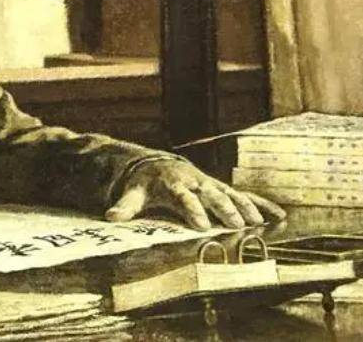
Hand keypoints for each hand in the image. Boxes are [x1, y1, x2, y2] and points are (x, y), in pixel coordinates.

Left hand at [105, 158, 285, 229]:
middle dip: (224, 209)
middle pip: (212, 196)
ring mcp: (211, 185)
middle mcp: (195, 183)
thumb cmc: (146, 185)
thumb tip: (110, 217)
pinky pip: (245, 195)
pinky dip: (261, 204)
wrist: (158, 166)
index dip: (192, 210)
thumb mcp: (133, 194)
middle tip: (237, 225)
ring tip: (259, 223)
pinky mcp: (222, 188)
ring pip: (231, 195)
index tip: (201, 225)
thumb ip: (125, 207)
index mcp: (174, 186)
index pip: (184, 198)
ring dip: (246, 208)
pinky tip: (279, 215)